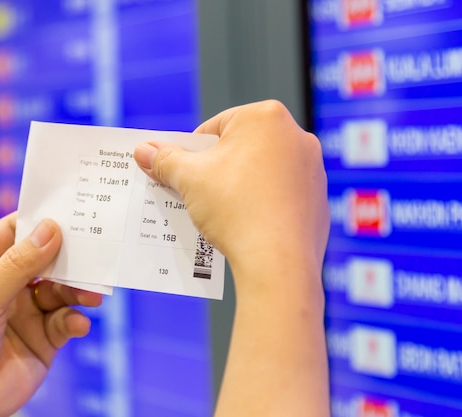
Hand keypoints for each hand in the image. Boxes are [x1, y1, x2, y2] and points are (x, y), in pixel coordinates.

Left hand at [0, 213, 102, 416]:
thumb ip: (18, 266)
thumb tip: (51, 230)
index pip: (15, 231)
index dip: (41, 220)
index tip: (72, 211)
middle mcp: (6, 282)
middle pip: (46, 258)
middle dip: (69, 257)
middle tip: (94, 253)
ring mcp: (27, 309)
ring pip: (62, 288)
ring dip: (78, 289)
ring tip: (92, 295)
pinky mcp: (45, 335)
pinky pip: (67, 319)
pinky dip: (76, 319)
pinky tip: (78, 324)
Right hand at [134, 100, 328, 284]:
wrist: (278, 263)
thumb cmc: (236, 209)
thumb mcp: (189, 179)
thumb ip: (165, 160)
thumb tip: (144, 151)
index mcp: (265, 117)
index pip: (214, 128)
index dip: (191, 152)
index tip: (182, 174)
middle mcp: (296, 135)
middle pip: (239, 148)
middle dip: (215, 169)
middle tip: (197, 193)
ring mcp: (312, 168)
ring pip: (260, 171)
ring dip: (238, 186)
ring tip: (221, 212)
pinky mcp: (317, 198)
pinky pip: (280, 195)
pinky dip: (261, 204)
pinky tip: (246, 224)